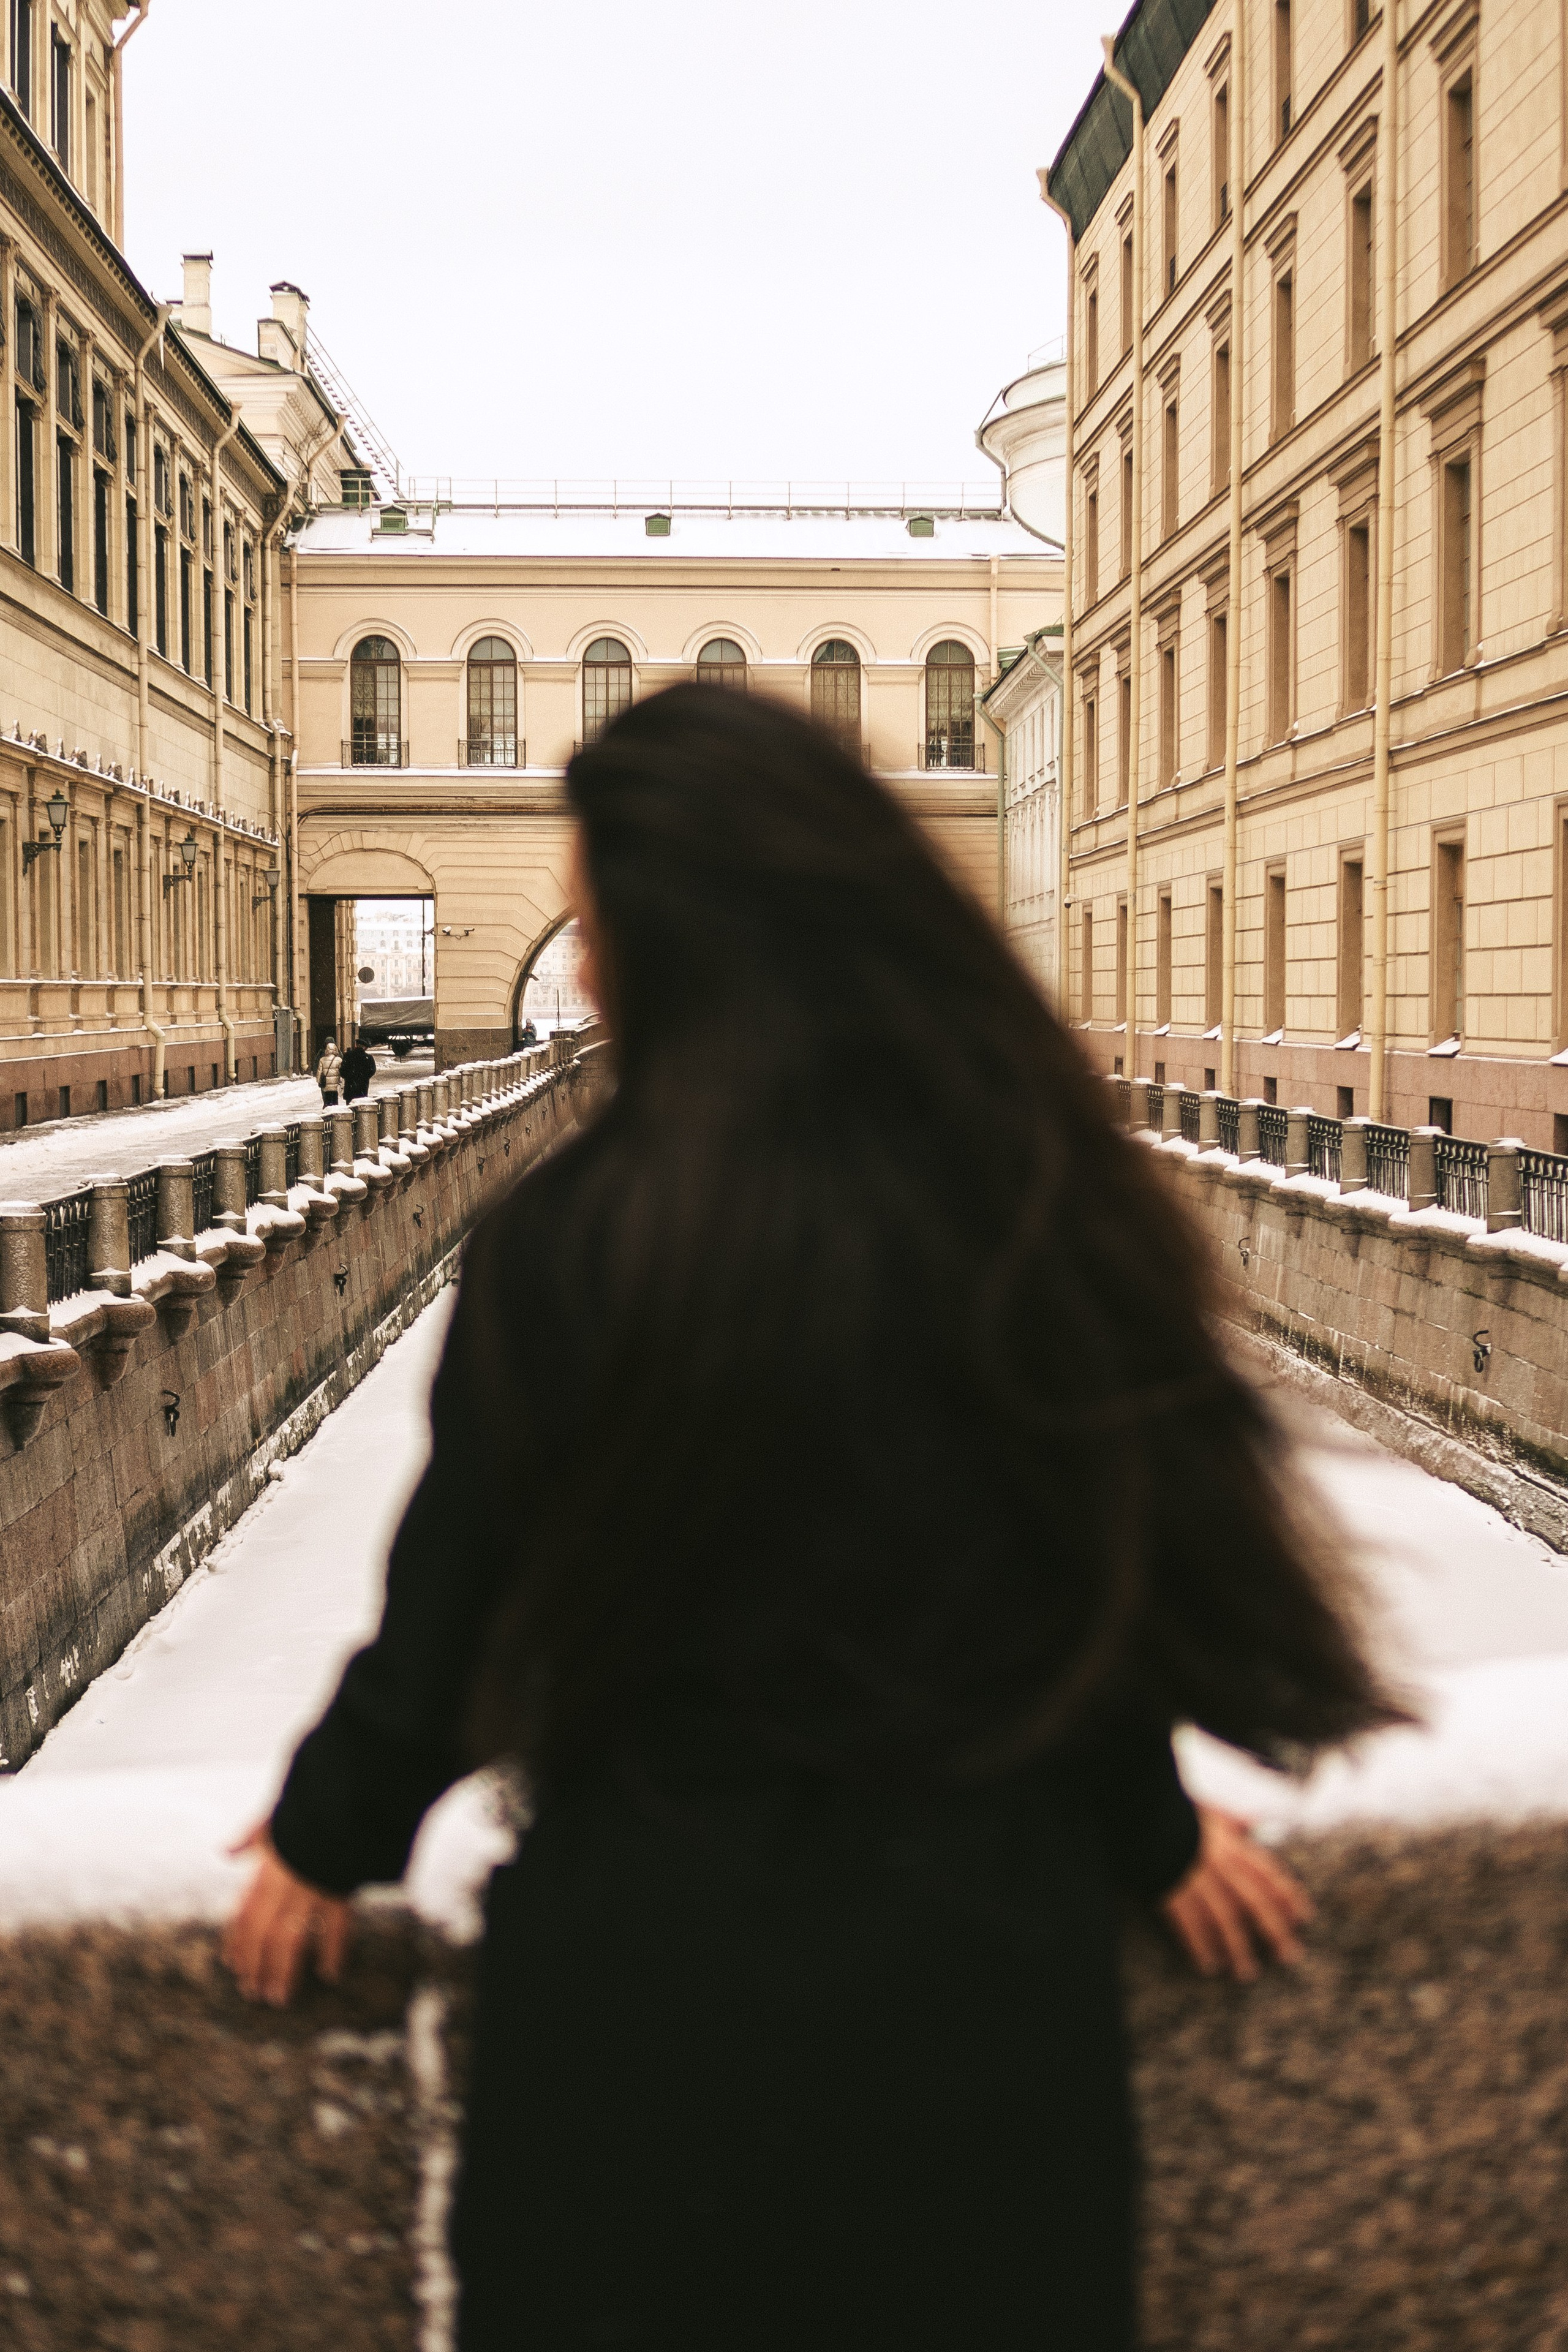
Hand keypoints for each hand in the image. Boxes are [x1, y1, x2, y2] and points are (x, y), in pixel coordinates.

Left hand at [221, 1824, 351, 2006]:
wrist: (338, 1807)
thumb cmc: (303, 1814)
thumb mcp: (270, 1822)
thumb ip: (248, 1840)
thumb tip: (225, 1851)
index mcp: (265, 1874)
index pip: (245, 1916)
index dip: (238, 1943)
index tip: (233, 1965)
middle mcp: (283, 1890)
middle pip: (263, 1936)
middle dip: (256, 1967)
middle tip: (252, 1993)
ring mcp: (311, 1895)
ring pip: (291, 1941)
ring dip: (283, 1972)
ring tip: (279, 1998)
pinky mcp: (340, 1895)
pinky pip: (336, 1930)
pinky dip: (333, 1953)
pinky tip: (330, 1974)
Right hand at [1159, 1805, 1311, 1981]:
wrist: (1142, 1816)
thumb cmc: (1178, 1814)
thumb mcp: (1211, 1811)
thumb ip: (1235, 1819)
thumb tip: (1257, 1818)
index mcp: (1232, 1847)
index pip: (1268, 1875)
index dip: (1288, 1897)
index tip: (1303, 1917)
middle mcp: (1220, 1868)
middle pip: (1254, 1903)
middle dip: (1274, 1931)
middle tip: (1289, 1956)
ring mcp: (1196, 1883)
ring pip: (1224, 1921)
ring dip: (1238, 1948)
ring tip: (1247, 1972)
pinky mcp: (1172, 1895)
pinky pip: (1189, 1926)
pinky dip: (1200, 1947)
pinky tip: (1208, 1965)